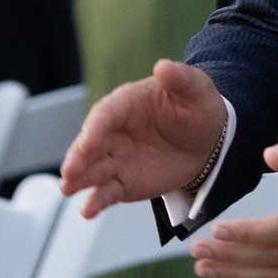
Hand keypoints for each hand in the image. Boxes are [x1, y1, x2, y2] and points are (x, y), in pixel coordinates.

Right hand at [61, 58, 225, 212]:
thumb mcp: (195, 89)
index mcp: (125, 104)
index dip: (95, 128)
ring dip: (78, 180)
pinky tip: (88, 211)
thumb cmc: (198, 108)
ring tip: (68, 189)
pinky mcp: (123, 182)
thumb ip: (179, 78)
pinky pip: (106, 192)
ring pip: (92, 170)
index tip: (88, 141)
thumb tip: (164, 66)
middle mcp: (114, 133)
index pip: (104, 115)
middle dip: (78, 158)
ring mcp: (116, 159)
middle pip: (89, 145)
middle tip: (69, 171)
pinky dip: (96, 202)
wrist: (210, 140)